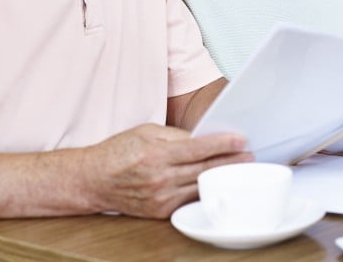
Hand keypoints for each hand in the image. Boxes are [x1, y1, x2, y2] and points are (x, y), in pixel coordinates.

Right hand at [82, 124, 251, 218]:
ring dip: (221, 177)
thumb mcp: (146, 130)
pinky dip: (203, 191)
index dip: (223, 144)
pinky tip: (216, 184)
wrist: (93, 180)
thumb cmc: (118, 151)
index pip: (199, 149)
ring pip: (200, 186)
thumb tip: (202, 138)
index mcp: (156, 153)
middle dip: (230, 161)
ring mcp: (160, 198)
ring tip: (238, 169)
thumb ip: (176, 134)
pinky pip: (188, 200)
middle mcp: (159, 178)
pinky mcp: (159, 212)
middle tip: (249, 155)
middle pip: (204, 169)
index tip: (240, 139)